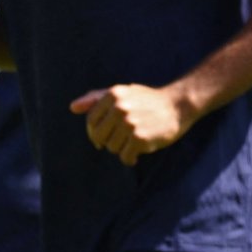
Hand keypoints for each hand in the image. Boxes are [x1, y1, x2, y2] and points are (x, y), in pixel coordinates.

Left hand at [68, 83, 191, 165]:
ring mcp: (130, 123)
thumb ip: (96, 98)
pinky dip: (131, 158)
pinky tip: (139, 151)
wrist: (178, 105)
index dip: (96, 131)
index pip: (91, 121)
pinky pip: (125, 157)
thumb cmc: (148, 100)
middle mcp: (119, 108)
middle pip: (99, 137)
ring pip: (112, 148)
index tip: (108, 134)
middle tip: (124, 138)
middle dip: (109, 140)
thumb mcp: (123, 92)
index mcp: (113, 95)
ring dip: (123, 149)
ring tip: (136, 140)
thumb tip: (73, 107)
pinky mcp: (140, 138)